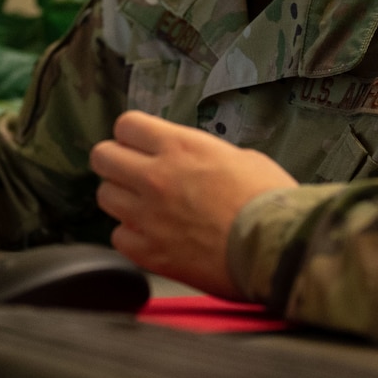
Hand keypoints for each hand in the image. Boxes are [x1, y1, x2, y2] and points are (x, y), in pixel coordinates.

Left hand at [89, 111, 296, 296]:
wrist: (275, 249)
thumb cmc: (269, 201)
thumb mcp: (243, 157)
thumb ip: (205, 154)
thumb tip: (195, 161)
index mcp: (180, 147)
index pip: (126, 125)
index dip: (133, 134)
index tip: (141, 143)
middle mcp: (155, 177)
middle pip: (102, 157)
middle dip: (116, 161)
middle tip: (133, 171)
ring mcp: (147, 217)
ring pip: (105, 196)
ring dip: (123, 198)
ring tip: (146, 205)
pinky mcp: (148, 252)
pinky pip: (118, 236)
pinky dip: (132, 235)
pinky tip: (154, 235)